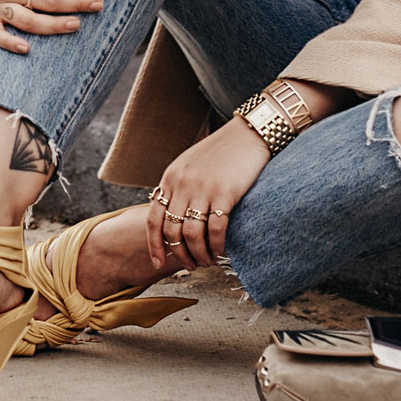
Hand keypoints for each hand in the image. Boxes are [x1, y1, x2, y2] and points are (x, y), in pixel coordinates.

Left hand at [147, 118, 269, 270]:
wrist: (247, 134)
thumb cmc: (220, 152)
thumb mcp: (189, 165)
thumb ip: (178, 187)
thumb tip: (173, 216)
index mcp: (170, 179)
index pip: (153, 219)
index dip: (154, 245)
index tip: (158, 263)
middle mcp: (182, 185)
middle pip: (171, 231)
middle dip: (179, 254)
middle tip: (191, 266)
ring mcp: (202, 189)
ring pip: (192, 234)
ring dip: (198, 254)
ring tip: (207, 262)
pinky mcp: (225, 193)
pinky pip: (216, 229)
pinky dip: (217, 245)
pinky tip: (222, 252)